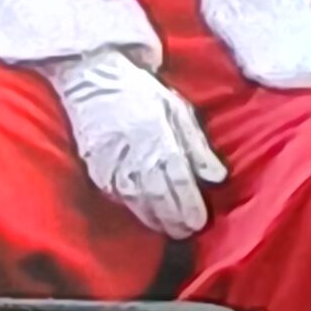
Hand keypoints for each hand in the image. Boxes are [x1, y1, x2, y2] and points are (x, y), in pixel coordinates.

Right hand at [46, 47, 225, 240]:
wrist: (93, 79)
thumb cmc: (140, 92)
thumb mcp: (177, 110)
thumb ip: (198, 146)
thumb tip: (217, 177)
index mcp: (160, 141)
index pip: (179, 185)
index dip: (190, 208)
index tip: (200, 222)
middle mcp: (136, 159)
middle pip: (160, 202)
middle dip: (175, 221)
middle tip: (186, 231)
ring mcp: (113, 168)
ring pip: (138, 205)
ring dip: (155, 220)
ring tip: (169, 228)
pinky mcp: (97, 172)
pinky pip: (119, 198)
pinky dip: (134, 209)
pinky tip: (144, 213)